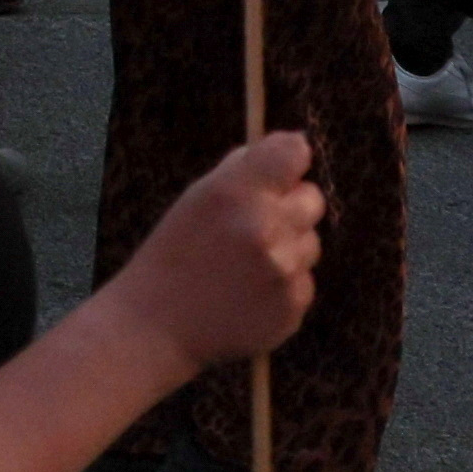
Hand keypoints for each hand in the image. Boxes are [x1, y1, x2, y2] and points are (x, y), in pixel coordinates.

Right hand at [118, 130, 324, 371]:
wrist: (158, 324)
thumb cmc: (175, 253)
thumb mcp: (197, 197)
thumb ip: (242, 171)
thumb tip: (290, 147)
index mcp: (237, 192)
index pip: (294, 152)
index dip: (289, 158)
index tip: (280, 171)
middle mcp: (267, 227)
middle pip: (313, 199)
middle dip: (291, 206)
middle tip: (257, 223)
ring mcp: (284, 270)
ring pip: (311, 243)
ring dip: (289, 248)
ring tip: (246, 265)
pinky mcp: (293, 306)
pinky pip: (304, 282)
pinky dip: (284, 285)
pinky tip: (249, 293)